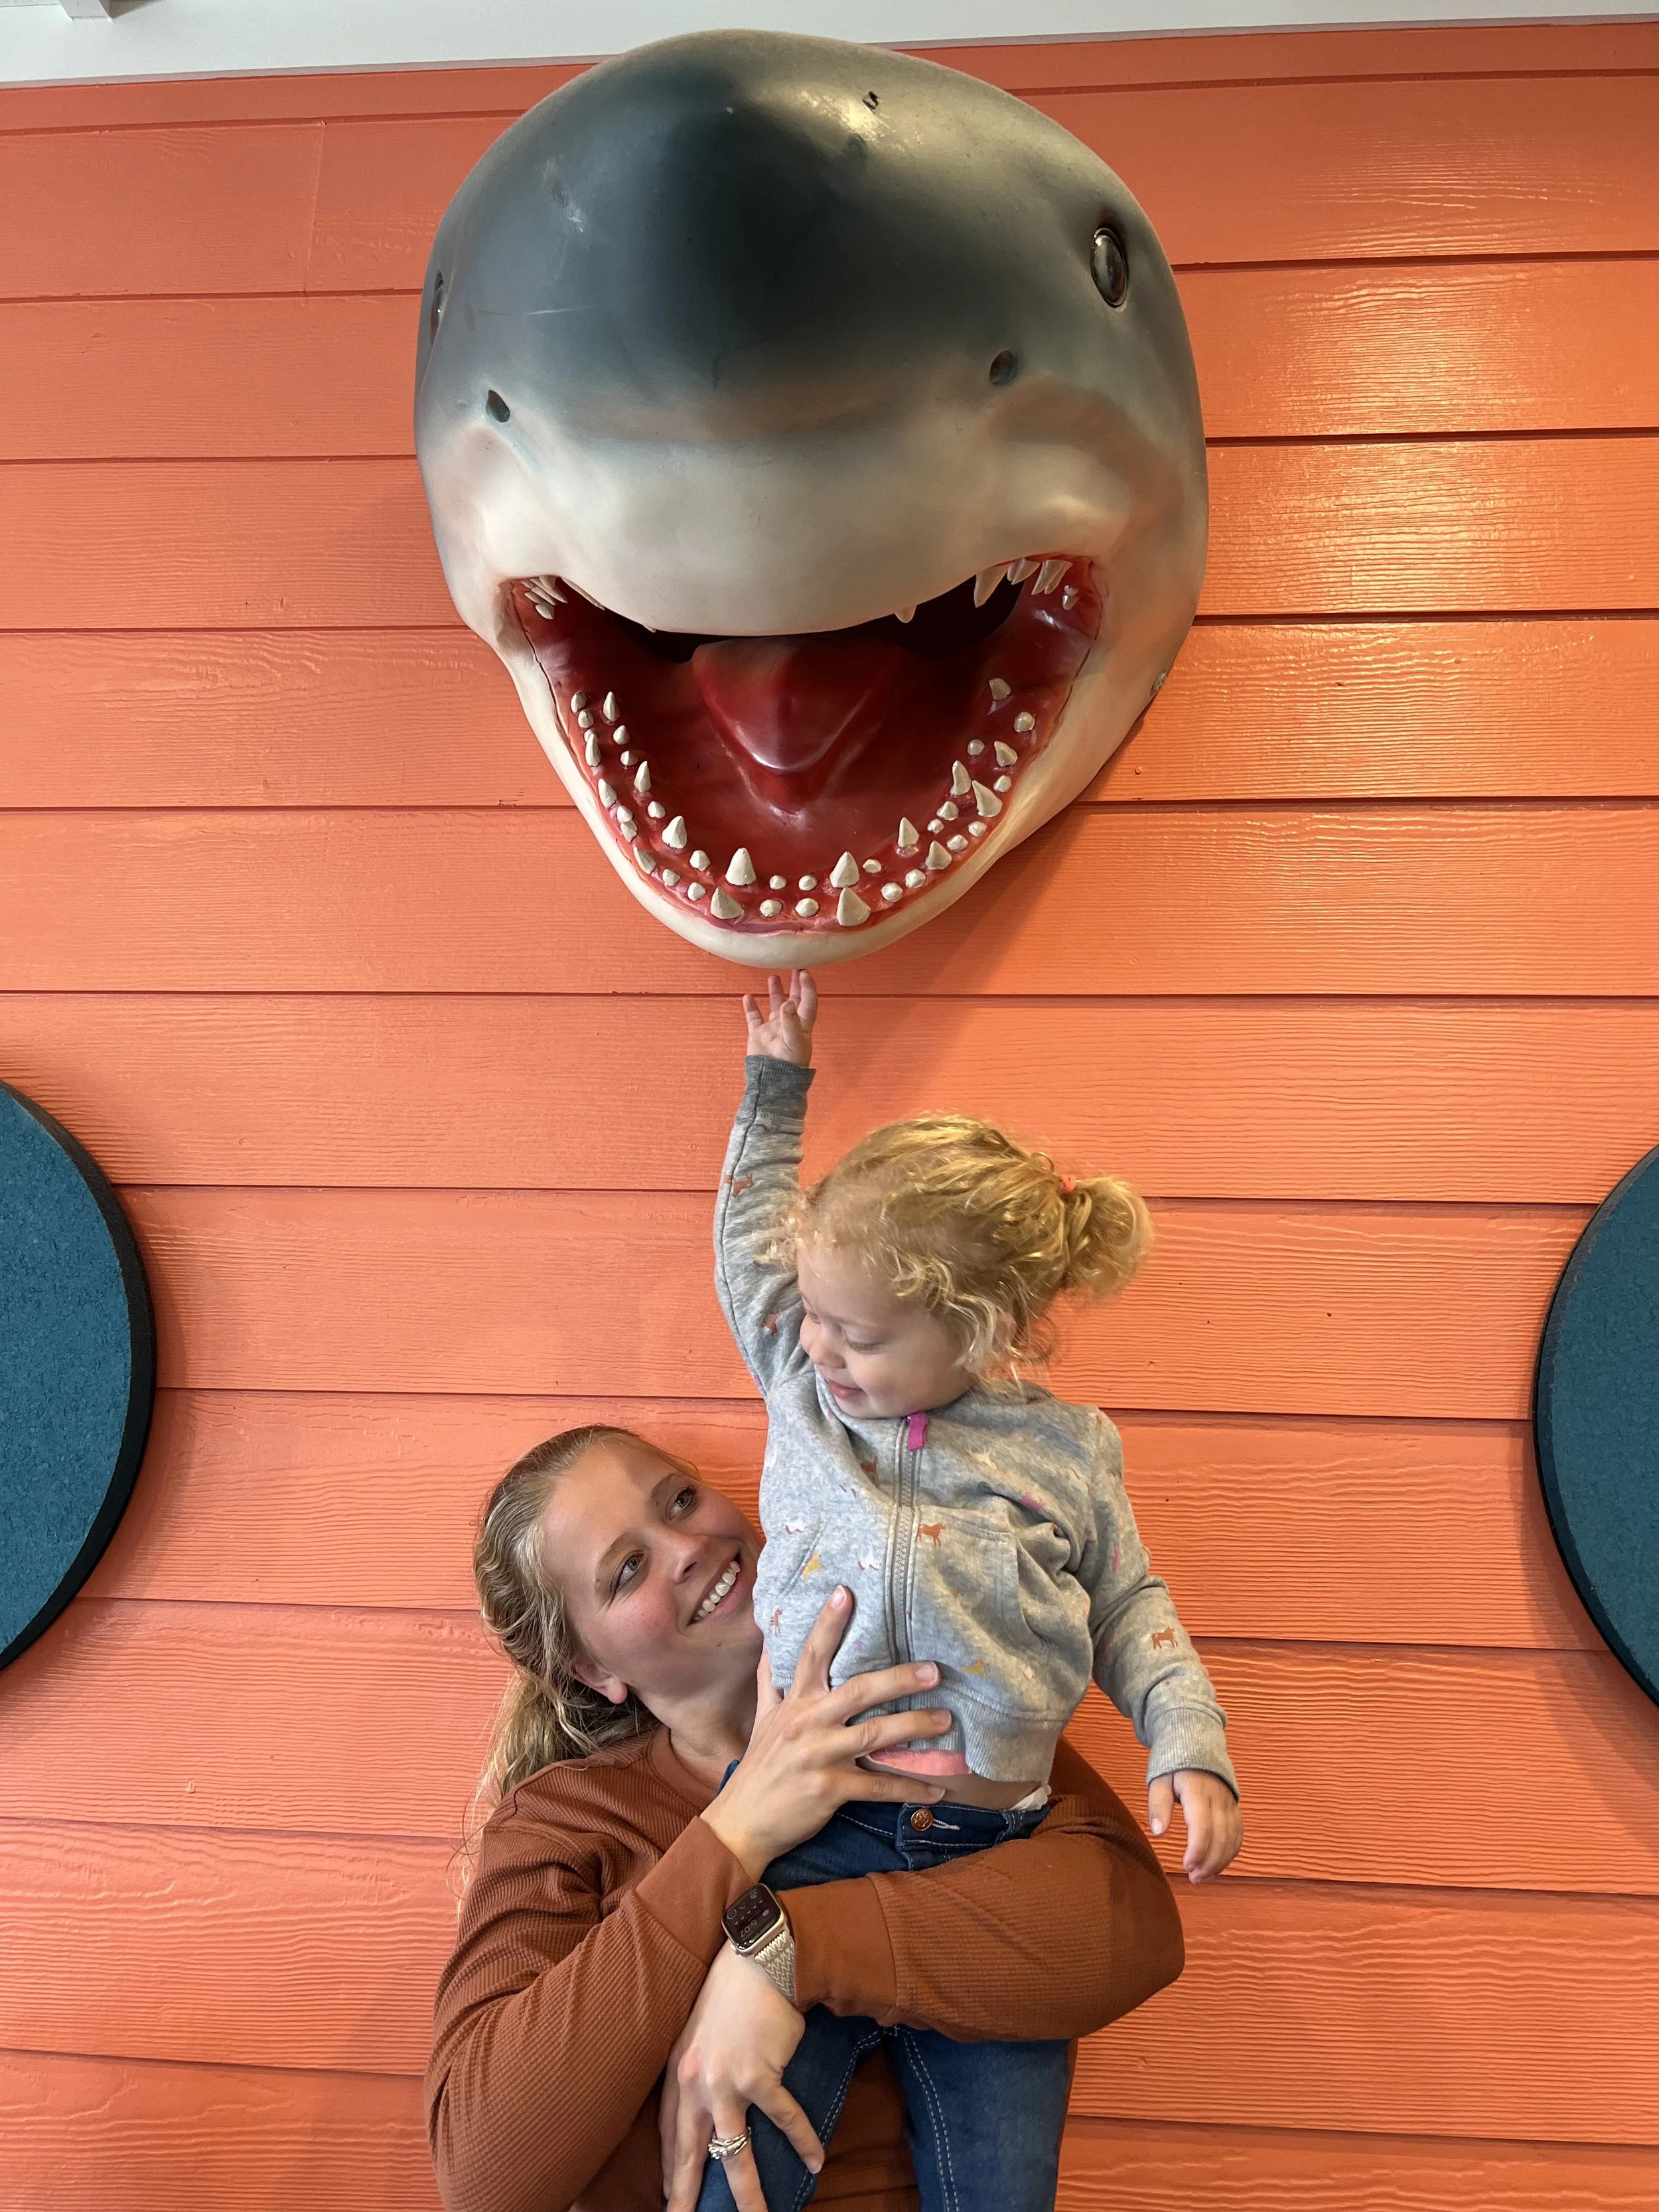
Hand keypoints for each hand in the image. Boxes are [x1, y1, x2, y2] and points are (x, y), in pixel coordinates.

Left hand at [660, 1943, 819, 2211]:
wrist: (758, 1961)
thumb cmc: (731, 1994)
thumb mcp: (698, 2034)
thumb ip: (698, 2071)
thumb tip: (706, 2105)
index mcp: (679, 2073)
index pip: (669, 2135)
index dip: (671, 2169)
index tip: (671, 2196)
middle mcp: (696, 2083)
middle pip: (691, 2154)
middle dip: (687, 2195)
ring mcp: (728, 2082)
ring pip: (734, 2153)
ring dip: (748, 2193)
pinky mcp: (761, 2075)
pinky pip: (784, 2119)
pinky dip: (803, 2141)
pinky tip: (816, 2160)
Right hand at [700, 1585, 952, 1880]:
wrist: (742, 1822)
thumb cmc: (760, 1766)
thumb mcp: (763, 1718)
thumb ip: (771, 1678)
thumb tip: (769, 1636)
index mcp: (793, 1703)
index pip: (811, 1655)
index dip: (828, 1624)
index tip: (847, 1592)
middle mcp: (807, 1724)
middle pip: (857, 1692)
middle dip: (898, 1679)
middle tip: (934, 1670)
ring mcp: (819, 1756)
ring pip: (874, 1735)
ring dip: (914, 1726)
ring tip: (945, 1720)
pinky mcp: (829, 1789)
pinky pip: (877, 1786)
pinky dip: (908, 1788)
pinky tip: (936, 1791)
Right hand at [743, 970, 816, 1065]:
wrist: (772, 1081)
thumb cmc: (789, 1064)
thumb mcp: (794, 1042)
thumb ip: (791, 1021)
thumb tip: (787, 1001)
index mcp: (803, 1025)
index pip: (808, 1001)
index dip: (808, 986)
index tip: (804, 971)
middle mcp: (789, 1024)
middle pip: (794, 1000)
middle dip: (794, 984)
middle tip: (794, 966)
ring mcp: (773, 1029)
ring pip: (774, 1006)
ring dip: (775, 991)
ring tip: (773, 976)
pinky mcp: (759, 1035)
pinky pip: (754, 1018)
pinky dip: (751, 1007)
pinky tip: (748, 997)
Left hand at [1148, 1768, 1242, 1881]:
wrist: (1197, 1741)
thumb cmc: (1174, 1764)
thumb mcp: (1159, 1779)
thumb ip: (1158, 1805)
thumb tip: (1159, 1832)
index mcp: (1197, 1791)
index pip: (1203, 1827)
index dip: (1197, 1851)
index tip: (1186, 1866)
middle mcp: (1218, 1798)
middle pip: (1220, 1837)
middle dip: (1209, 1863)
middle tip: (1194, 1878)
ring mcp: (1229, 1803)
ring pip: (1232, 1838)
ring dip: (1221, 1861)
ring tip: (1204, 1876)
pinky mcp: (1235, 1807)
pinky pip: (1238, 1833)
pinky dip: (1231, 1852)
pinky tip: (1218, 1864)